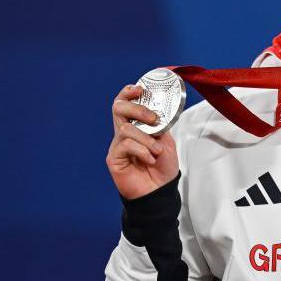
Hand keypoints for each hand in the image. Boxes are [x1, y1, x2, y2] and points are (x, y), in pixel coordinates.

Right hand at [105, 84, 179, 199]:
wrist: (160, 191)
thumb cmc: (163, 167)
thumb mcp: (166, 141)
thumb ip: (160, 126)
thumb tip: (157, 112)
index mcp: (135, 126)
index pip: (125, 103)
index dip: (128, 93)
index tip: (140, 89)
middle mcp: (123, 133)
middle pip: (118, 108)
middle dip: (137, 109)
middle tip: (153, 119)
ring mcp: (117, 145)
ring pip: (126, 128)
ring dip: (146, 139)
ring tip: (157, 151)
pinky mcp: (114, 158)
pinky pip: (126, 145)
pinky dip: (142, 150)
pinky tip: (149, 160)